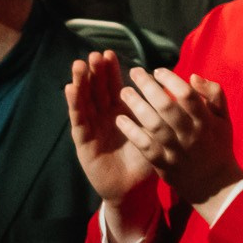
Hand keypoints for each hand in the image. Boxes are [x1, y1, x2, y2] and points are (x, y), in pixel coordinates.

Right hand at [66, 51, 155, 205]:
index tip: (110, 53)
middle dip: (95, 72)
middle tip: (95, 54)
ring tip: (79, 65)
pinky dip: (74, 104)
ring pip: (85, 101)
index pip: (114, 87)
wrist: (133, 190)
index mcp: (120, 113)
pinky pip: (79, 121)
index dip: (111, 71)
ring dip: (81, 83)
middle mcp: (103, 117)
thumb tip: (172, 92)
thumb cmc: (145, 162)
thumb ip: (158, 115)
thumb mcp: (153, 135)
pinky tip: (70, 89)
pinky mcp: (83, 141)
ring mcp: (92, 128)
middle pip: (97, 90)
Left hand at [118, 67, 241, 205]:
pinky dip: (132, 132)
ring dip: (136, 105)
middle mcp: (190, 134)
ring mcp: (176, 150)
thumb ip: (214, 94)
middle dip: (148, 86)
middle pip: (167, 106)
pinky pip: (145, 147)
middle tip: (134, 72)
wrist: (214, 184)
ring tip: (124, 91)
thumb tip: (193, 76)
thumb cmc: (217, 145)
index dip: (170, 79)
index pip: (187, 95)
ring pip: (154, 125)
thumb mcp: (224, 118)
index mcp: (205, 121)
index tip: (157, 71)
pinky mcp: (164, 164)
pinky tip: (120, 119)